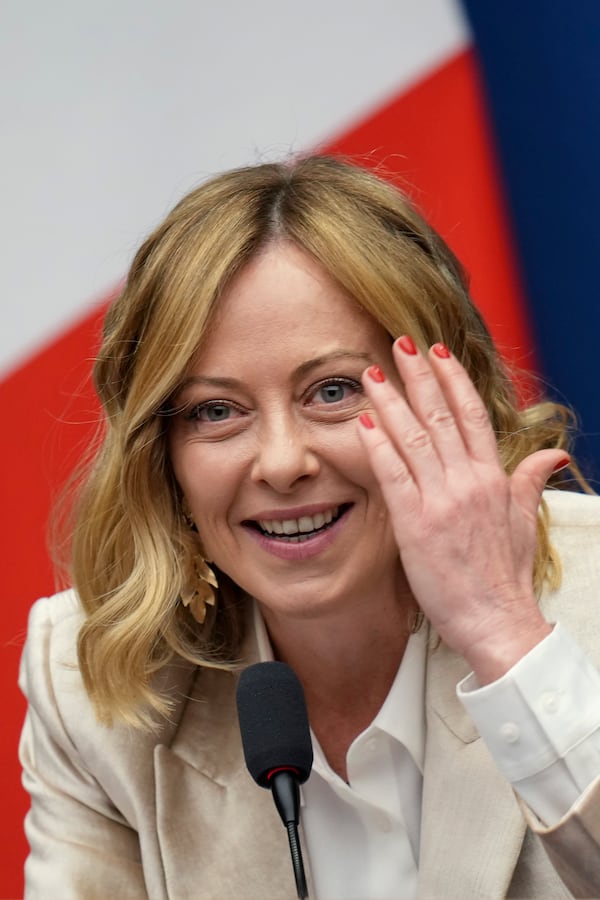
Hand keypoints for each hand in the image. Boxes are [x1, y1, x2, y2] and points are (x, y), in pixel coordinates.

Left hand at [359, 336, 567, 682]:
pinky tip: (364, 422)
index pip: (471, 415)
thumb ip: (530, 482)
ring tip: (373, 373)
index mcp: (493, 478)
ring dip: (391, 402)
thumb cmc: (505, 575)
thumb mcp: (523, 522)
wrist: (495, 621)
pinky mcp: (416, 524)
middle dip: (418, 376)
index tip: (437, 354)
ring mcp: (441, 501)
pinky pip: (394, 476)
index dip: (453, 381)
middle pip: (440, 416)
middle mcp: (468, 482)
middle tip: (400, 344)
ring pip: (414, 438)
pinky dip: (378, 446)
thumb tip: (553, 454)